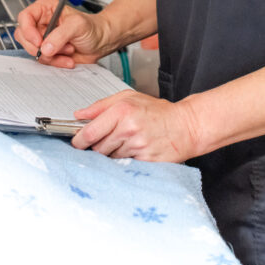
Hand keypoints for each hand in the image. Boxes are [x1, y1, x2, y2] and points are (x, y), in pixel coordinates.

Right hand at [15, 0, 107, 67]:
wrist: (102, 42)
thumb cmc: (93, 27)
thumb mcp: (78, 25)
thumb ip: (60, 35)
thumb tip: (45, 47)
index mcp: (45, 8)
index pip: (25, 17)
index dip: (28, 31)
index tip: (39, 41)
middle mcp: (41, 23)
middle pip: (24, 36)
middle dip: (41, 47)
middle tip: (57, 48)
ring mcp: (43, 38)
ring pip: (33, 51)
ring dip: (52, 56)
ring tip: (69, 50)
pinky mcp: (47, 52)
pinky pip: (42, 61)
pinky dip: (56, 62)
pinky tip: (68, 58)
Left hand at [71, 92, 197, 162]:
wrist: (186, 126)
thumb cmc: (158, 112)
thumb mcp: (129, 98)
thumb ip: (101, 105)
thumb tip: (79, 114)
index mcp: (123, 110)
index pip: (90, 132)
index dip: (79, 140)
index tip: (78, 142)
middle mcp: (129, 128)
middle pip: (97, 148)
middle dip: (99, 146)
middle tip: (111, 139)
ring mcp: (137, 146)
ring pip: (110, 158)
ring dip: (113, 154)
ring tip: (127, 143)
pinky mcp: (145, 162)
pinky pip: (123, 166)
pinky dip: (125, 162)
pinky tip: (134, 152)